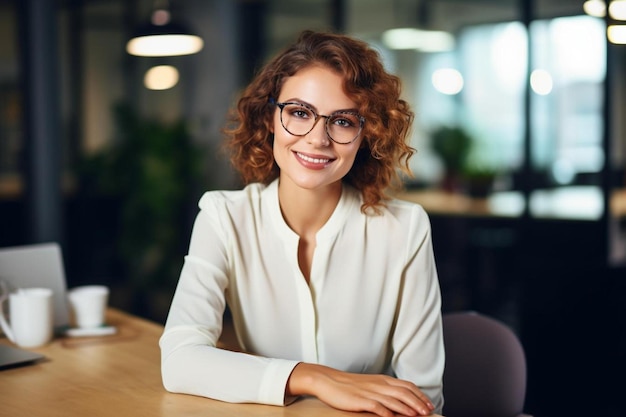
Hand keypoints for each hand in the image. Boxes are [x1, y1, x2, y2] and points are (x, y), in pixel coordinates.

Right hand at [286, 363, 434, 416]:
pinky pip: (377, 407)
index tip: (429, 404)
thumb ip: (385, 389)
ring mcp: (370, 392)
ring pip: (393, 400)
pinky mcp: (360, 400)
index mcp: (383, 379)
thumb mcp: (371, 384)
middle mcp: (379, 384)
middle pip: (404, 393)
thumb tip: (400, 398)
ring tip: (417, 416)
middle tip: (428, 412)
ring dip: (407, 408)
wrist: (328, 380)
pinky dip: (387, 412)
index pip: (407, 386)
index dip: (420, 395)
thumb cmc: (349, 384)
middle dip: (418, 403)